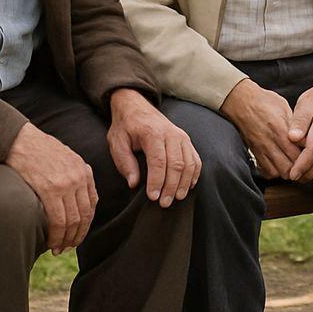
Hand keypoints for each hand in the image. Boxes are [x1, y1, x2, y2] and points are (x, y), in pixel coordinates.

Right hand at [5, 122, 96, 254]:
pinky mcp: (49, 190)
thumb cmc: (38, 149)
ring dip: (66, 239)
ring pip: (72, 220)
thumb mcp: (65, 157)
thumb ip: (74, 175)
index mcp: (84, 170)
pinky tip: (50, 242)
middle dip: (77, 235)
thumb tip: (77, 197)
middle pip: (84, 215)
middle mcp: (78, 178)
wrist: (19, 139)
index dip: (86, 223)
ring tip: (58, 249)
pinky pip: (58, 219)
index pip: (92, 203)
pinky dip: (56, 235)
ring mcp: (65, 184)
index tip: (77, 234)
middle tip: (68, 247)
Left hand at [107, 88, 201, 207]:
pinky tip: (188, 187)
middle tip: (164, 203)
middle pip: (176, 164)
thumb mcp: (117, 143)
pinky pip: (195, 159)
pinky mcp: (186, 140)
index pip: (158, 161)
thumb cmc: (125, 127)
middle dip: (171, 186)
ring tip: (177, 198)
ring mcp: (181, 136)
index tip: (153, 197)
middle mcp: (170, 133)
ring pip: (189, 163)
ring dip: (184, 183)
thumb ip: (125, 163)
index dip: (157, 181)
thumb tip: (134, 184)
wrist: (136, 107)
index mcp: (151, 133)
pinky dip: (194, 174)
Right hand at [220, 79, 299, 178]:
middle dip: (299, 168)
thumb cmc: (264, 102)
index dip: (307, 157)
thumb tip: (306, 137)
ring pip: (277, 172)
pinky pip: (266, 171)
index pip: (297, 153)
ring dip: (287, 171)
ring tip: (294, 165)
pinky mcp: (255, 153)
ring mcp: (261, 149)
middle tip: (304, 163)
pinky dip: (275, 171)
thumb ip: (296, 124)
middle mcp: (270, 143)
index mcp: (280, 130)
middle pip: (288, 167)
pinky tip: (281, 165)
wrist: (242, 102)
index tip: (311, 154)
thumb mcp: (284, 108)